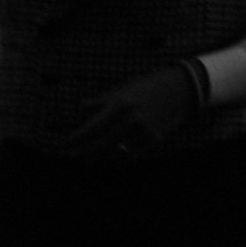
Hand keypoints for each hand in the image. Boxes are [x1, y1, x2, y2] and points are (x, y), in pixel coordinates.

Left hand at [62, 64, 197, 157]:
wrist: (180, 89)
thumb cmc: (147, 86)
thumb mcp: (123, 89)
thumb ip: (102, 101)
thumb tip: (82, 106)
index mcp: (121, 104)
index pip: (93, 126)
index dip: (77, 138)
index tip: (65, 144)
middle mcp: (131, 119)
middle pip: (101, 143)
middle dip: (84, 152)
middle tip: (70, 156)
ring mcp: (143, 131)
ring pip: (115, 152)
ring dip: (98, 157)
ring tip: (84, 160)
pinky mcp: (153, 139)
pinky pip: (130, 153)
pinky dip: (116, 157)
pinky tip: (105, 159)